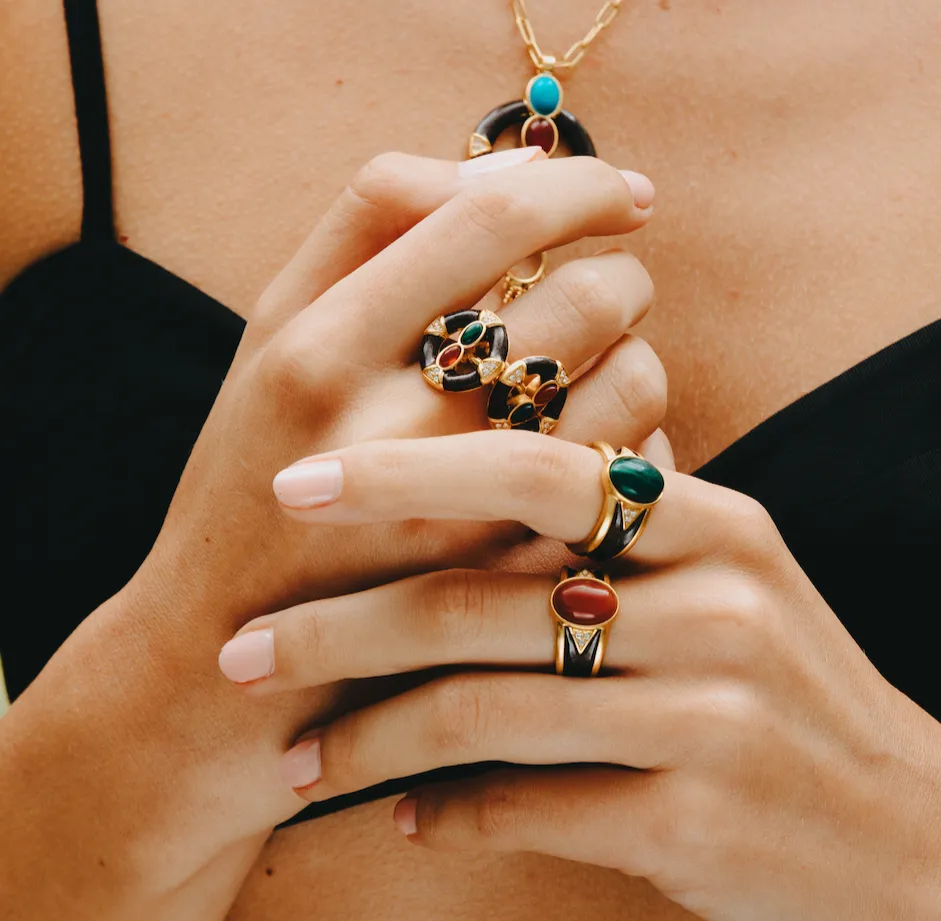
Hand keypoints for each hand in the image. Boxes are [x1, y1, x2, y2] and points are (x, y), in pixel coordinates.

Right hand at [64, 149, 666, 841]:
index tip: (623, 189)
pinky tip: (596, 450)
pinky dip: (639, 443)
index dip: (580, 185)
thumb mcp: (275, 337)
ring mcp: (471, 518)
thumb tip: (512, 164)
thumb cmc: (257, 480)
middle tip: (604, 291)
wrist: (229, 664)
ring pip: (637, 382)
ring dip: (638, 358)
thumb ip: (370, 228)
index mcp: (322, 349)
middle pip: (588, 298)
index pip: (488, 219)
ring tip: (593, 374)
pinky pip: (641, 477)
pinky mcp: (519, 582)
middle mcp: (398, 430)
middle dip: (621, 278)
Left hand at [226, 430, 940, 920]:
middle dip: (342, 621)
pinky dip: (448, 816)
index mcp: (719, 524)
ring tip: (297, 756)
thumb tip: (486, 505)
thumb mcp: (736, 590)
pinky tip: (402, 819)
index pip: (539, 467)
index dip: (404, 472)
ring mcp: (714, 714)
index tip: (294, 488)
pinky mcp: (701, 823)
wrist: (917, 848)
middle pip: (487, 594)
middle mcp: (720, 604)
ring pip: (488, 710)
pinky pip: (529, 810)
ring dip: (371, 736)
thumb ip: (629, 538)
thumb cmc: (796, 705)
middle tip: (245, 651)